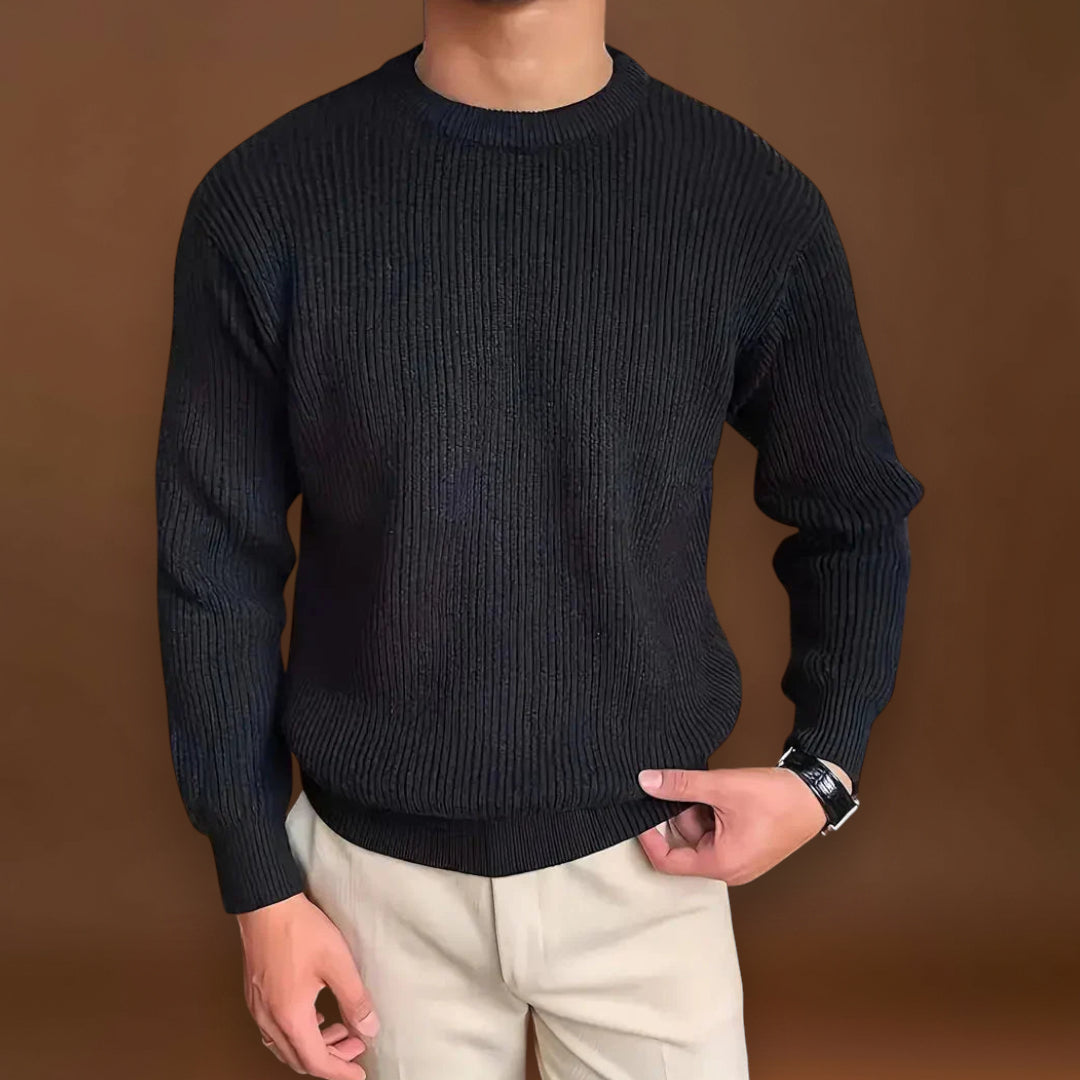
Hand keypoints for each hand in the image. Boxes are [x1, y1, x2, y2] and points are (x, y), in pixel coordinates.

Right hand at [237, 892, 379, 1077]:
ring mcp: (259, 1007)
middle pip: (300, 1057)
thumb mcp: (338, 964)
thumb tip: (368, 1027)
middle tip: (355, 1046)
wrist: (266, 905)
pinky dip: (298, 1031)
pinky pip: (276, 1029)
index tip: (358, 1072)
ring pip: (286, 1045)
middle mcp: (269, 1019)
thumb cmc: (299, 930)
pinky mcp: (256, 994)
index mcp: (290, 1017)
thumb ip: (355, 999)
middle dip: (330, 1058)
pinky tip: (316, 1015)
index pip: (317, 1062)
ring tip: (341, 1028)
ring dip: (314, 1044)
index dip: (340, 1071)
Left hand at [635, 763, 843, 885]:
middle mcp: (729, 869)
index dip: (648, 838)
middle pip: (683, 846)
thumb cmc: (776, 798)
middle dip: (677, 816)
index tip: (639, 815)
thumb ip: (681, 785)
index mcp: (721, 864)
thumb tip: (646, 781)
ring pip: (699, 837)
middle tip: (680, 789)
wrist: (816, 794)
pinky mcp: (746, 848)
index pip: (667, 861)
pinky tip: (717, 793)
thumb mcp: (722, 787)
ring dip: (695, 812)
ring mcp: (739, 860)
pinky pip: (715, 834)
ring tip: (707, 788)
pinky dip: (710, 814)